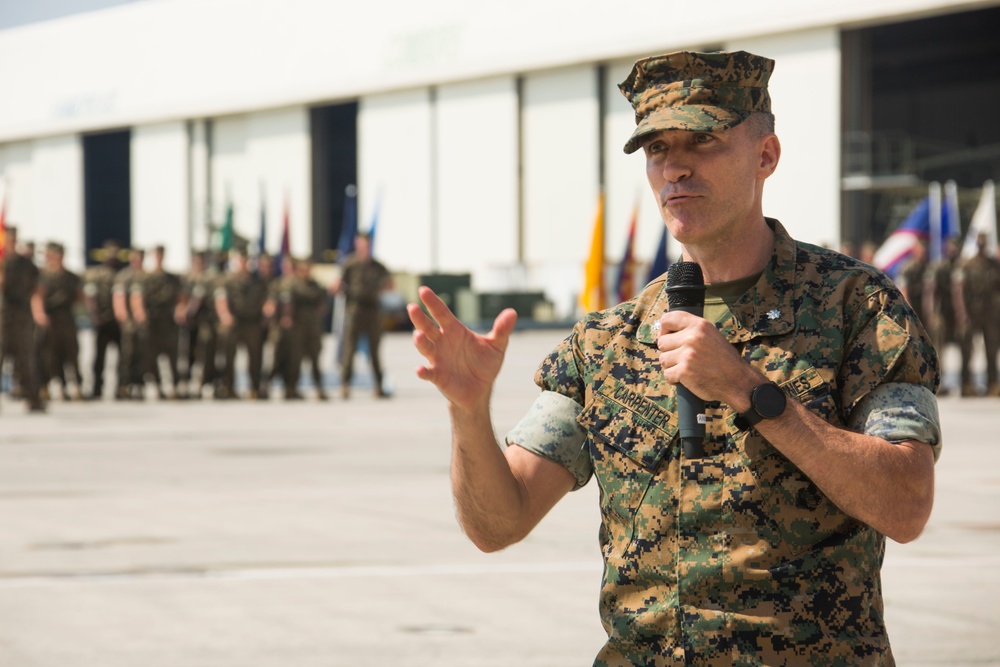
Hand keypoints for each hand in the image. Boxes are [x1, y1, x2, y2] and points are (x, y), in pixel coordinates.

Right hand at [407, 286, 517, 410]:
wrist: (480, 390)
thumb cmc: (485, 364)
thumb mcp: (497, 346)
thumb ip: (502, 330)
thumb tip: (512, 312)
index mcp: (455, 331)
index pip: (442, 313)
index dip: (432, 302)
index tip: (423, 290)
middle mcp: (442, 342)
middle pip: (428, 327)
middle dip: (419, 318)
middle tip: (412, 307)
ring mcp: (438, 359)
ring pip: (425, 347)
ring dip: (420, 342)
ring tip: (418, 335)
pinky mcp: (438, 376)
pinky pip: (428, 373)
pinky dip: (423, 372)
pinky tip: (420, 370)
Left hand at [656, 310, 759, 406]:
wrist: (738, 381)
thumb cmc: (724, 360)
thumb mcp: (711, 335)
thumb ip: (692, 330)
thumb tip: (666, 332)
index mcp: (700, 325)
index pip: (667, 319)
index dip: (663, 330)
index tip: (667, 338)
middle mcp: (693, 337)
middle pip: (662, 342)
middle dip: (669, 352)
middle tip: (683, 359)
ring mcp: (687, 354)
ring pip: (663, 359)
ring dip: (671, 366)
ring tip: (688, 368)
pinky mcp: (684, 371)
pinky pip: (667, 374)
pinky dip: (674, 379)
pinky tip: (687, 378)